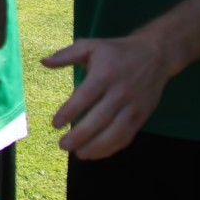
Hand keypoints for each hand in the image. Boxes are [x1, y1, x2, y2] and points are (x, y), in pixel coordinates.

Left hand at [42, 33, 174, 159]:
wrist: (156, 55)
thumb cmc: (116, 52)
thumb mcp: (91, 46)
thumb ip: (66, 54)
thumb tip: (44, 62)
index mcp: (106, 74)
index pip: (86, 95)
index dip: (70, 111)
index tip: (55, 124)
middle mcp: (121, 91)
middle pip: (101, 118)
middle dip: (81, 135)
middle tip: (63, 145)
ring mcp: (134, 106)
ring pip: (116, 131)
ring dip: (97, 146)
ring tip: (79, 154)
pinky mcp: (142, 115)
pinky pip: (127, 136)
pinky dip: (112, 148)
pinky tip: (96, 153)